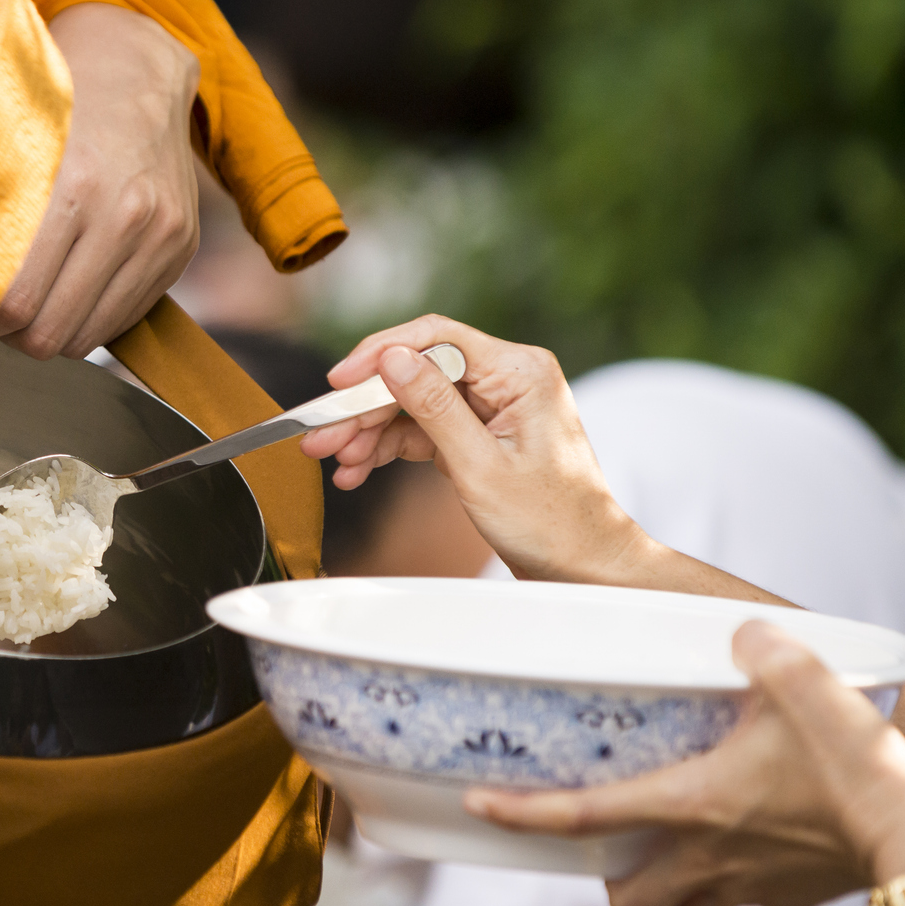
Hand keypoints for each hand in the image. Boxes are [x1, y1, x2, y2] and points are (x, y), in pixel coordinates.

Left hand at [0, 3, 201, 357]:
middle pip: (50, 331)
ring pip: (86, 337)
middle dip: (12, 333)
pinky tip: (73, 283)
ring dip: (50, 330)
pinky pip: (122, 319)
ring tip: (33, 297)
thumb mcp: (8, 141)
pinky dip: (89, 315)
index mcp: (74, 186)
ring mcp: (161, 235)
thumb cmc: (57, 102)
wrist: (137, 68)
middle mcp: (125, 215)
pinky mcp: (181, 247)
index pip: (15, 300)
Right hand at [300, 315, 651, 583]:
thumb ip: (434, 408)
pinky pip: (424, 429)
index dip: (379, 355)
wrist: (584, 566)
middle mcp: (507, 379)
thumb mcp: (481, 467)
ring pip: (413, 403)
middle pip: (417, 373)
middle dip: (365, 407)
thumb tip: (392, 359)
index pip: (435, 339)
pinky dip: (390, 449)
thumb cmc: (551, 523)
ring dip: (370, 432)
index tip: (338, 383)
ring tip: (334, 462)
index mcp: (519, 372)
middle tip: (320, 435)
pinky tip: (358, 470)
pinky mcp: (480, 434)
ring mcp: (492, 407)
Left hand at [467, 621, 904, 905]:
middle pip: (625, 899)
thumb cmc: (857, 763)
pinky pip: (739, 901)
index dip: (522, 814)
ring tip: (676, 838)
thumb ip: (759, 648)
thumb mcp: (803, 681)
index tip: (480, 807)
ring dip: (666, 884)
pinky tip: (749, 840)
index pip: (583, 818)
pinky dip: (728, 881)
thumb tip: (740, 632)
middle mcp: (706, 858)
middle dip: (609, 878)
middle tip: (614, 835)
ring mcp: (749, 888)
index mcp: (689, 805)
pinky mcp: (790, 899)